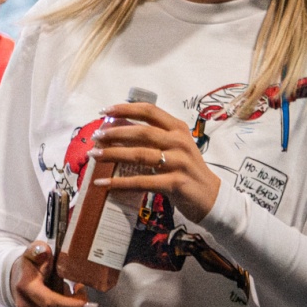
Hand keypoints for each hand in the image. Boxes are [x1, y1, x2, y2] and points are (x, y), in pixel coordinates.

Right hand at [11, 239, 93, 306]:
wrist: (18, 279)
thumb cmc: (32, 265)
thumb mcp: (34, 252)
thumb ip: (39, 250)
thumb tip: (43, 252)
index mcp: (26, 288)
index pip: (51, 303)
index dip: (73, 305)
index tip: (91, 304)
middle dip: (77, 303)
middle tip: (78, 289)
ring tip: (64, 294)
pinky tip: (62, 306)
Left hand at [92, 101, 220, 220]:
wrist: (210, 197)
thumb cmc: (187, 170)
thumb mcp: (176, 147)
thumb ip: (156, 137)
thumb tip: (119, 130)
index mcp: (178, 129)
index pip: (149, 111)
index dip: (125, 108)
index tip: (105, 110)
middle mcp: (179, 142)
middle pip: (142, 132)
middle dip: (115, 133)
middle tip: (96, 137)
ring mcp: (178, 163)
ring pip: (140, 155)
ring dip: (114, 154)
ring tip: (95, 155)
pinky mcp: (175, 183)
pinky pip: (142, 181)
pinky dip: (120, 182)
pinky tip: (104, 183)